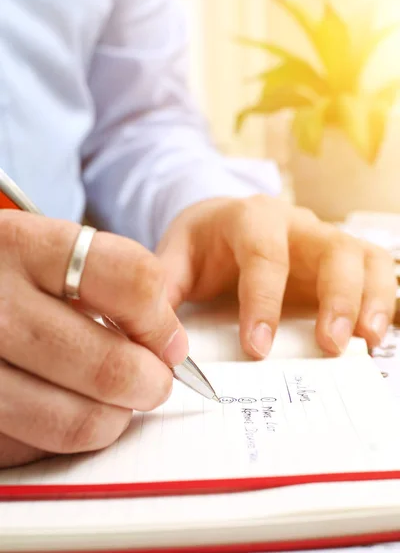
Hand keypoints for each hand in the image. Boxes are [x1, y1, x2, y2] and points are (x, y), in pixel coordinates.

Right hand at [0, 211, 187, 468]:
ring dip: (114, 418)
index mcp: (22, 245)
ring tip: (114, 402)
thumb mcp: (39, 247)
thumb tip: (167, 345)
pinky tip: (62, 406)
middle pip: (110, 366)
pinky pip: (37, 447)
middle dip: (151, 383)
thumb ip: (104, 277)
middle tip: (153, 382)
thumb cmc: (3, 271)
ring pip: (77, 421)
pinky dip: (65, 433)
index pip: (131, 281)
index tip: (169, 340)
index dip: (162, 321)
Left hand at [157, 196, 396, 357]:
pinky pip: (375, 268)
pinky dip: (382, 298)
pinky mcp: (340, 258)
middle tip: (329, 345)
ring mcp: (322, 239)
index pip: (264, 255)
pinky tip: (372, 334)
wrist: (224, 221)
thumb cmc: (203, 241)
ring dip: (368, 300)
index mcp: (250, 218)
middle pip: (331, 249)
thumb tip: (162, 341)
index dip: (263, 302)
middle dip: (336, 298)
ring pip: (362, 257)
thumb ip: (166, 290)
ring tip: (364, 341)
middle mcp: (295, 224)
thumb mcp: (175, 257)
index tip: (257, 348)